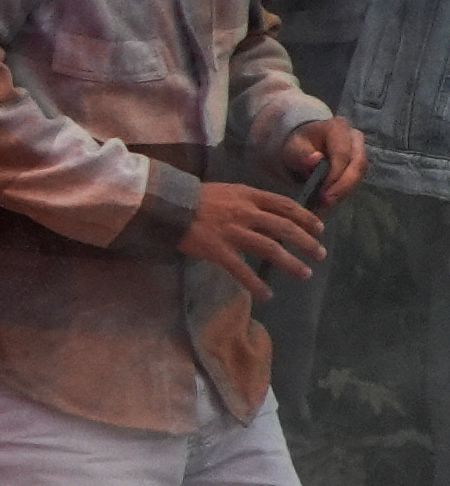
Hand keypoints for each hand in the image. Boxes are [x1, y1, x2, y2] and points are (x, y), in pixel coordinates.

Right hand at [182, 179, 328, 296]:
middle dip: (306, 242)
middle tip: (320, 254)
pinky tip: (266, 294)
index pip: (285, 206)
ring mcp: (232, 232)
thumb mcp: (226, 191)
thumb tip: (268, 215)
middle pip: (284, 228)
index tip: (319, 229)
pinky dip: (255, 284)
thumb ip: (247, 201)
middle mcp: (245, 213)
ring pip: (270, 248)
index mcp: (248, 196)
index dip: (306, 218)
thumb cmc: (194, 198)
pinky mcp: (217, 249)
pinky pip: (241, 269)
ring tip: (304, 273)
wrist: (166, 205)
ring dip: (290, 263)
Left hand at [284, 115, 370, 209]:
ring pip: (360, 172)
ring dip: (345, 190)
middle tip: (327, 202)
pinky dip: (345, 190)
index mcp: (338, 128)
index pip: (342, 154)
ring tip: (326, 204)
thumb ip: (302, 155)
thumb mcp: (293, 148)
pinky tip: (331, 200)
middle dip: (343, 186)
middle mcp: (354, 136)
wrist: (303, 143)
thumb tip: (316, 161)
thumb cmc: (298, 144)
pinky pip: (357, 177)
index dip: (335, 175)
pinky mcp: (360, 161)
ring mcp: (360, 148)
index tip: (323, 193)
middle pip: (358, 164)